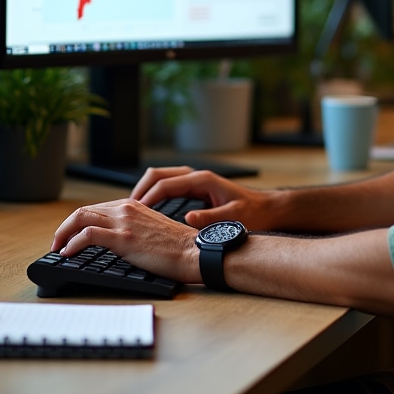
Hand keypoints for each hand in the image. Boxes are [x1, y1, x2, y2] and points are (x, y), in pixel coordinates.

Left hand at [51, 199, 200, 283]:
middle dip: (65, 227)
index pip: (96, 208)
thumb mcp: (151, 228)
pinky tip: (67, 252)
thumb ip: (133, 227)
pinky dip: (72, 243)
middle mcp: (126, 208)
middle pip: (83, 211)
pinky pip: (88, 235)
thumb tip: (115, 240)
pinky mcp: (123, 238)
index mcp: (132, 205)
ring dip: (63, 233)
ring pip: (81, 218)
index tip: (70, 236)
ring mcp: (124, 222)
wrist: (192, 252)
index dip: (78, 222)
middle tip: (58, 242)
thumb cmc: (177, 246)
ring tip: (58, 247)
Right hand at [131, 165, 279, 229]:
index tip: (135, 213)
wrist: (268, 209)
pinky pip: (168, 187)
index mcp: (202, 180)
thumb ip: (210, 218)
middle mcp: (196, 177)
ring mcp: (194, 182)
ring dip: (145, 191)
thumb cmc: (254, 213)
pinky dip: (154, 195)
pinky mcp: (195, 190)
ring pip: (161, 179)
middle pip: (158, 175)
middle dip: (140, 189)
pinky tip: (148, 212)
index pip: (165, 184)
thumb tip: (187, 218)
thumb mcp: (234, 218)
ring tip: (131, 210)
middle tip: (125, 209)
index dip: (147, 197)